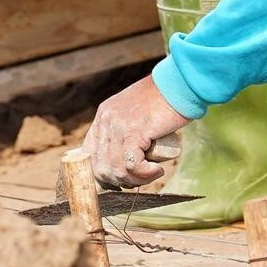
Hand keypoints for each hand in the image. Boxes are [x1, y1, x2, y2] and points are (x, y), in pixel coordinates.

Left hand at [83, 74, 188, 188]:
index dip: (102, 173)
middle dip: (121, 180)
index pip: (88, 154)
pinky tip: (157, 169)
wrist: (178, 85)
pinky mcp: (133, 131)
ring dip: (137, 179)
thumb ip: (123, 134)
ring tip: (153, 173)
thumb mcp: (134, 116)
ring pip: (117, 170)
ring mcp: (117, 126)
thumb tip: (121, 166)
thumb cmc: (162, 102)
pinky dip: (146, 174)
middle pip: (100, 168)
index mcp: (103, 116)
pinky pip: (132, 165)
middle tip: (141, 177)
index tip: (120, 181)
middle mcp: (106, 120)